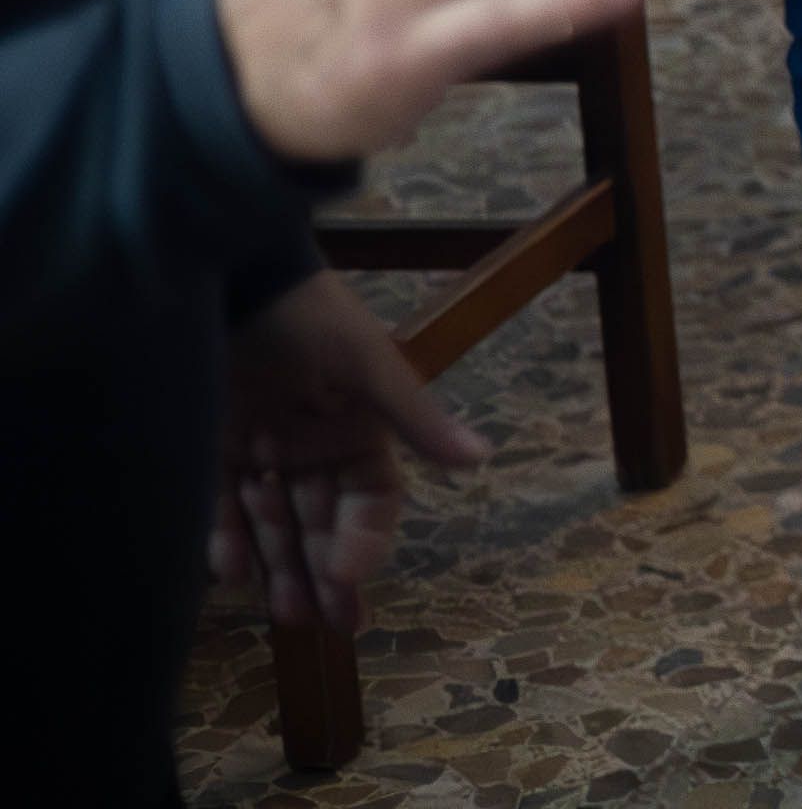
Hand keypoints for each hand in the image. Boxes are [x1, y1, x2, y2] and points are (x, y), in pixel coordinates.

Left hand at [210, 270, 482, 631]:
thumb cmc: (310, 317)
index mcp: (360, 431)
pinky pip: (222, 507)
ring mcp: (264, 452)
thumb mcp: (368, 366)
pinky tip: (231, 572)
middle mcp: (314, 449)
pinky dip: (226, 540)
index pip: (372, 501)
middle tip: (328, 625)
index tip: (349, 578)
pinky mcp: (216, 451)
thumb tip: (481, 459)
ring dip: (281, 568)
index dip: (365, 540)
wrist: (232, 279)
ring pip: (275, 524)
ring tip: (284, 616)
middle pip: (325, 524)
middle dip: (326, 573)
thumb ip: (416, 419)